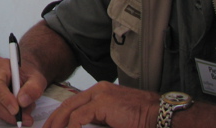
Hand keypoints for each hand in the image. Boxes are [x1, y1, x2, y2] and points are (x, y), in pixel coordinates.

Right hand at [0, 57, 47, 125]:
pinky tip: (19, 113)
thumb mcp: (37, 78)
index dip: (4, 98)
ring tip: (26, 113)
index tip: (17, 110)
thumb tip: (22, 102)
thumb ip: (33, 88)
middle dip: (9, 113)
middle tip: (26, 119)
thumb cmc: (29, 74)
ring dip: (10, 116)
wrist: (25, 74)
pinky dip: (7, 116)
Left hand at [42, 81, 158, 127]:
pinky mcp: (103, 102)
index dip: (61, 116)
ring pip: (71, 109)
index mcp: (101, 93)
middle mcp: (99, 90)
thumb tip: (80, 127)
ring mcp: (101, 94)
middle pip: (68, 104)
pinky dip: (71, 127)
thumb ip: (99, 122)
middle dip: (55, 120)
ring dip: (59, 124)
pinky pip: (79, 117)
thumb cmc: (142, 120)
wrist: (160, 115)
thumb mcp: (115, 121)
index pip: (74, 103)